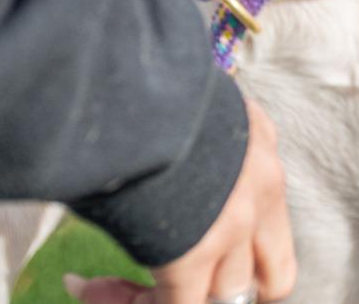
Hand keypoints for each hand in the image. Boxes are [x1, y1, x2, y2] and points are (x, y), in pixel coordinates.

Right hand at [64, 100, 295, 303]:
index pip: (272, 216)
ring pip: (221, 297)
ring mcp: (234, 224)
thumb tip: (161, 157)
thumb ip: (192, 139)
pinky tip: (85, 286)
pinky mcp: (192, 253)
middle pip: (272, 276)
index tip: (177, 235)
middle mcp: (262, 186)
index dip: (240, 247)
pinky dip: (124, 302)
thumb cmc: (143, 80)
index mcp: (260, 142)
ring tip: (105, 289)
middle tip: (174, 282)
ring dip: (165, 296)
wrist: (131, 77)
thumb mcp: (184, 104)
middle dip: (226, 287)